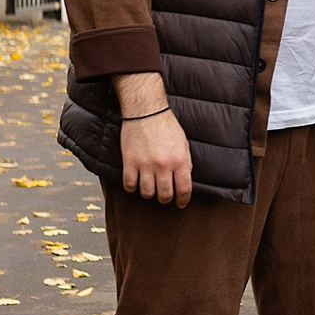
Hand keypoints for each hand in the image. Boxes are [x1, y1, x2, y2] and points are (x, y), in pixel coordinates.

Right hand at [115, 73, 191, 206]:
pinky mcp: (129, 162)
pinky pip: (129, 185)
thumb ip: (185, 162)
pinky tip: (135, 182)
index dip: (183, 201)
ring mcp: (145, 165)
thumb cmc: (166, 125)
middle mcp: (163, 165)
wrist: (146, 110)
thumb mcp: (183, 143)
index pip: (184, 190)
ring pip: (147, 193)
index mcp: (179, 160)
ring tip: (149, 187)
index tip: (181, 204)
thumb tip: (185, 179)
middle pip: (164, 195)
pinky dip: (132, 187)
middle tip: (164, 195)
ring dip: (149, 193)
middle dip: (165, 198)